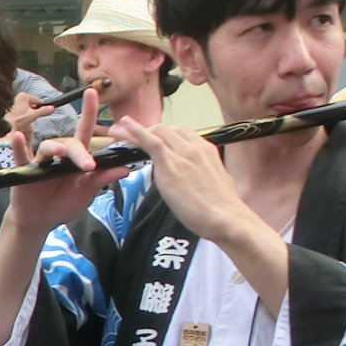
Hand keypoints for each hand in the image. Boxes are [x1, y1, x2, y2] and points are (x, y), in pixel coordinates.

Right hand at [3, 88, 126, 234]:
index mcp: (76, 159)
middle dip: (79, 153)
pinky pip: (20, 156)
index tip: (92, 92)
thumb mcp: (86, 193)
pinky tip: (17, 137)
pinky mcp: (25, 171)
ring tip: (59, 153)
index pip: (84, 131)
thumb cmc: (63, 203)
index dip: (89, 112)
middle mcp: (59, 156)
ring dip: (53, 148)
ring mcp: (41, 162)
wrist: (40, 221)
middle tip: (88, 166)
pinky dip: (19, 146)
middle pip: (70, 144)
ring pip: (47, 148)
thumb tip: (125, 169)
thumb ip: (102, 180)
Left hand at [109, 116, 252, 242]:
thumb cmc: (222, 210)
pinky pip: (150, 141)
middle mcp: (195, 148)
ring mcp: (183, 154)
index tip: (153, 137)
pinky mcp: (171, 165)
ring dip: (136, 130)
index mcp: (207, 151)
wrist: (226, 218)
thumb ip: (203, 175)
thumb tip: (196, 179)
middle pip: (168, 130)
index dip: (165, 134)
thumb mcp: (217, 184)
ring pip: (158, 132)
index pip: (182, 134)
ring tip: (119, 130)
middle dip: (149, 130)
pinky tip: (124, 127)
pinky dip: (135, 131)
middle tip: (131, 134)